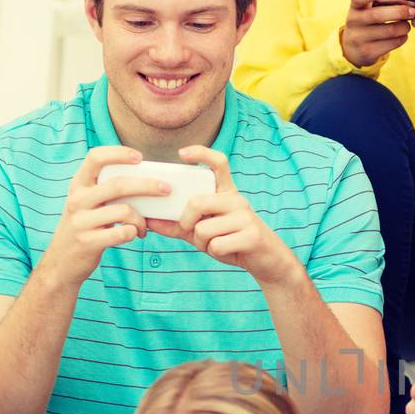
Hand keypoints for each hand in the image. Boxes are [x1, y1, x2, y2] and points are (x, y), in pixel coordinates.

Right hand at [42, 146, 166, 288]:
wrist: (61, 263)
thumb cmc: (84, 228)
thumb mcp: (86, 203)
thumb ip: (104, 190)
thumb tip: (145, 178)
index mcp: (78, 185)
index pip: (95, 157)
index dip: (119, 153)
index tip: (139, 157)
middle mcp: (77, 200)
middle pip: (118, 184)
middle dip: (148, 185)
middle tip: (167, 189)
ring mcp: (81, 221)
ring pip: (124, 210)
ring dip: (142, 219)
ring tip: (143, 227)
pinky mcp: (88, 242)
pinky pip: (122, 233)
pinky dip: (133, 233)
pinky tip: (133, 235)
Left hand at [146, 146, 298, 286]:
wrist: (265, 260)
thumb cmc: (231, 241)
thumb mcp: (203, 231)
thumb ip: (178, 225)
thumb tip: (149, 221)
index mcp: (226, 192)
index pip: (218, 163)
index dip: (200, 153)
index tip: (181, 153)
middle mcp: (236, 199)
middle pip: (196, 202)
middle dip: (186, 221)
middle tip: (189, 229)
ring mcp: (245, 216)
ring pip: (204, 229)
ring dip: (202, 243)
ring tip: (215, 243)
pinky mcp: (251, 235)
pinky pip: (217, 244)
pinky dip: (215, 252)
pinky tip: (227, 251)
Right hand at [341, 0, 411, 67]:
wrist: (353, 47)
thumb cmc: (367, 16)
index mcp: (355, 6)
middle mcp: (354, 21)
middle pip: (378, 15)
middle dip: (400, 12)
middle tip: (413, 11)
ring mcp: (359, 38)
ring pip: (389, 31)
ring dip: (404, 26)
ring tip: (408, 24)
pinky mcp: (368, 52)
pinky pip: (391, 44)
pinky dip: (402, 38)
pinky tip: (402, 34)